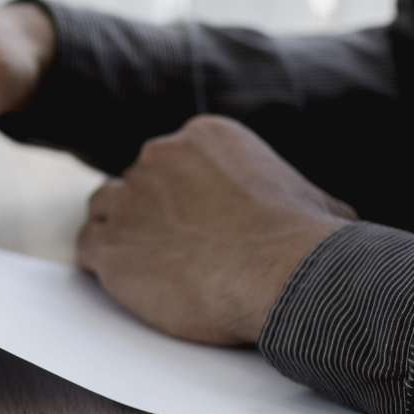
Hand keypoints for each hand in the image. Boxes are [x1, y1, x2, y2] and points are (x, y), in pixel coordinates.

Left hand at [76, 116, 356, 344]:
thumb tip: (325, 212)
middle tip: (172, 246)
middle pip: (137, 181)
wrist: (282, 274)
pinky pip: (88, 245)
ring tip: (145, 261)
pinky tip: (124, 278)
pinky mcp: (110, 243)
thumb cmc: (304, 242)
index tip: (192, 219)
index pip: (172, 159)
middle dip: (150, 212)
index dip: (179, 194)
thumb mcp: (314, 199)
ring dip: (120, 231)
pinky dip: (101, 261)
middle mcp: (159, 156)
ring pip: (105, 207)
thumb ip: (296, 194)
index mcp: (204, 136)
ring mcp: (129, 198)